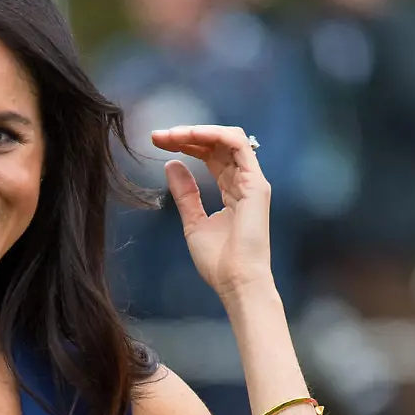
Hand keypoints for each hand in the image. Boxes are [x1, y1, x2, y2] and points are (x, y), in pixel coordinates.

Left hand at [150, 124, 274, 305]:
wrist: (236, 282)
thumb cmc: (218, 261)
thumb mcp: (193, 222)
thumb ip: (185, 194)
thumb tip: (171, 165)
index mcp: (232, 190)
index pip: (210, 156)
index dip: (185, 145)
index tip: (158, 143)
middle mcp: (244, 181)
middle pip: (216, 145)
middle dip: (186, 135)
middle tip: (158, 136)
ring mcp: (252, 180)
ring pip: (227, 139)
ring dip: (198, 132)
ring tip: (171, 135)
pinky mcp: (256, 183)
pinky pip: (238, 145)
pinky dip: (215, 134)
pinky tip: (191, 135)